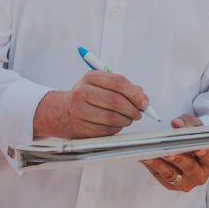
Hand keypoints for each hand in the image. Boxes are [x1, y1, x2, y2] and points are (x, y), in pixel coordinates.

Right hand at [33, 72, 147, 138]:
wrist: (63, 111)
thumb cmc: (89, 97)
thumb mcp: (103, 85)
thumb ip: (125, 88)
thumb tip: (143, 98)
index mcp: (91, 77)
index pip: (118, 82)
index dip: (135, 93)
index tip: (144, 102)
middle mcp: (82, 92)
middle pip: (115, 101)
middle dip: (132, 109)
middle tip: (138, 113)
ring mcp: (79, 110)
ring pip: (112, 118)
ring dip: (125, 121)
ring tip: (127, 119)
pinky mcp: (81, 127)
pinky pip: (106, 130)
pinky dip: (116, 129)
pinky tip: (115, 125)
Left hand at [141, 114, 208, 191]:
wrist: (187, 150)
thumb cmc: (193, 138)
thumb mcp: (194, 126)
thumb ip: (187, 123)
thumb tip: (176, 123)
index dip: (204, 153)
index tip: (198, 149)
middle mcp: (199, 175)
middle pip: (189, 168)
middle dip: (178, 159)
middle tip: (167, 152)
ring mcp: (185, 182)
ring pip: (172, 175)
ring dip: (159, 164)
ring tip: (148, 155)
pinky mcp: (171, 185)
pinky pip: (160, 176)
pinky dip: (152, 167)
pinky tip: (144, 158)